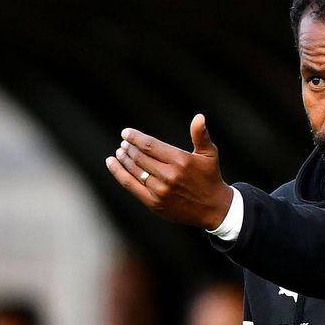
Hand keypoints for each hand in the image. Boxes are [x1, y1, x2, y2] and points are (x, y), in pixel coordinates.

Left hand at [105, 114, 232, 229]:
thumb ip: (201, 135)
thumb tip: (199, 116)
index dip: (136, 138)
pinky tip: (112, 163)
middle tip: (124, 143)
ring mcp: (160, 190)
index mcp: (181, 161)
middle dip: (129, 148)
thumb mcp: (210, 154)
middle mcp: (169, 175)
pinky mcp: (154, 202)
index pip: (150, 145)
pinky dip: (118, 173)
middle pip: (140, 157)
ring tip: (120, 152)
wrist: (213, 208)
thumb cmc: (210, 177)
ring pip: (134, 170)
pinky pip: (130, 185)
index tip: (126, 133)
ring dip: (123, 159)